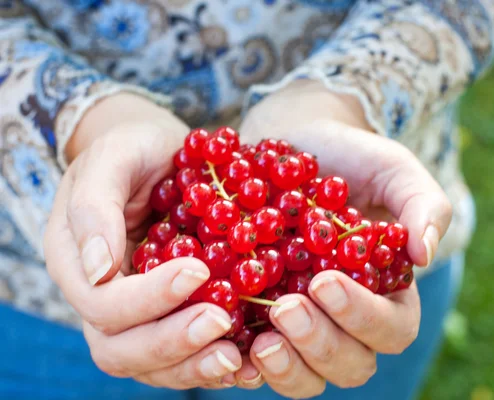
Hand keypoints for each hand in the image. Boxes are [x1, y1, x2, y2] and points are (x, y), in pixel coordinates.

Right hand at [45, 94, 249, 388]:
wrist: (160, 155)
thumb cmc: (133, 149)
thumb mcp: (112, 158)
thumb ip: (95, 208)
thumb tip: (100, 269)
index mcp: (78, 264)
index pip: (103, 303)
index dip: (148, 297)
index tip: (197, 271)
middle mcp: (103, 298)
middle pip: (122, 349)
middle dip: (172, 342)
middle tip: (221, 322)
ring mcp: (138, 313)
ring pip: (153, 364)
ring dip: (195, 365)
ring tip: (237, 358)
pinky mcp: (172, 314)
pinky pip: (185, 354)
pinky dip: (213, 363)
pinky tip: (249, 361)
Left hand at [237, 81, 452, 397]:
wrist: (296, 147)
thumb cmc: (352, 160)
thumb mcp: (393, 170)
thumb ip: (422, 205)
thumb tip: (425, 253)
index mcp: (388, 294)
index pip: (391, 329)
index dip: (362, 317)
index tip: (325, 282)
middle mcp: (348, 321)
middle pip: (350, 364)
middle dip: (320, 344)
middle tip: (288, 308)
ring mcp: (306, 327)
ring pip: (307, 376)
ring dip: (287, 366)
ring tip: (262, 338)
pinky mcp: (264, 323)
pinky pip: (259, 364)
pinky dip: (247, 366)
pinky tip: (229, 348)